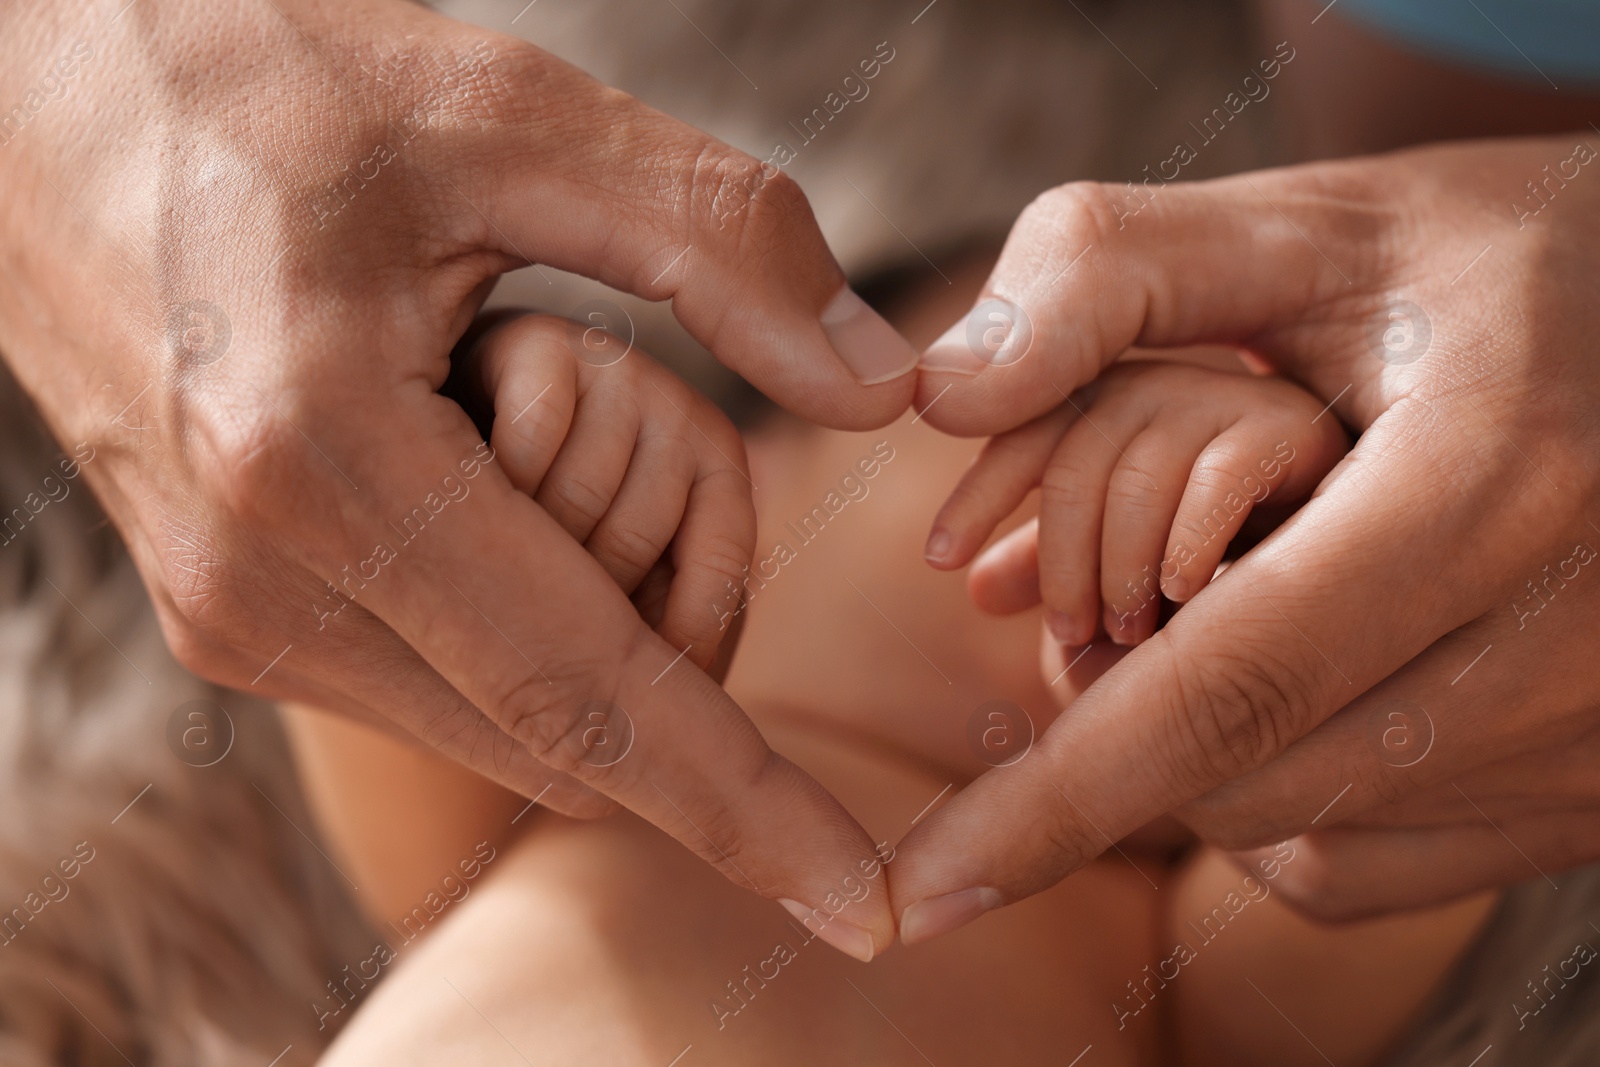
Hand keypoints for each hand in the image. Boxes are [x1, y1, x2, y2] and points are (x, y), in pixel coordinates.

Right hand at [0, 0, 916, 952]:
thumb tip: (882, 387)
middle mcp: (257, 579)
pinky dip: (523, 623)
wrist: (38, 76)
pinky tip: (503, 478)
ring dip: (598, 638)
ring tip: (562, 441)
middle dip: (686, 684)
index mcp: (321, 461)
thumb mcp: (511, 113)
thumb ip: (719, 249)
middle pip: (555, 735)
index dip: (745, 809)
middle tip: (708, 512)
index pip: (587, 697)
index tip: (866, 906)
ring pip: (495, 719)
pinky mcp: (223, 601)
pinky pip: (429, 674)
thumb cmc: (262, 67)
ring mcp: (225, 607)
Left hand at [891, 134, 1599, 938]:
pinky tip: (1300, 679)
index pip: (1231, 691)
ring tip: (1227, 607)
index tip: (921, 894)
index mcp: (1490, 486)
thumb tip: (947, 396)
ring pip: (1287, 829)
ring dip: (1194, 749)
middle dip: (1113, 714)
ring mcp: (1596, 746)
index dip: (1057, 804)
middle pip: (1239, 777)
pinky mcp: (1589, 803)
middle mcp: (1570, 647)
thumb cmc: (1473, 271)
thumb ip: (1107, 278)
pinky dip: (1270, 793)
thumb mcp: (1299, 224)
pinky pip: (1353, 863)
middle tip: (1113, 595)